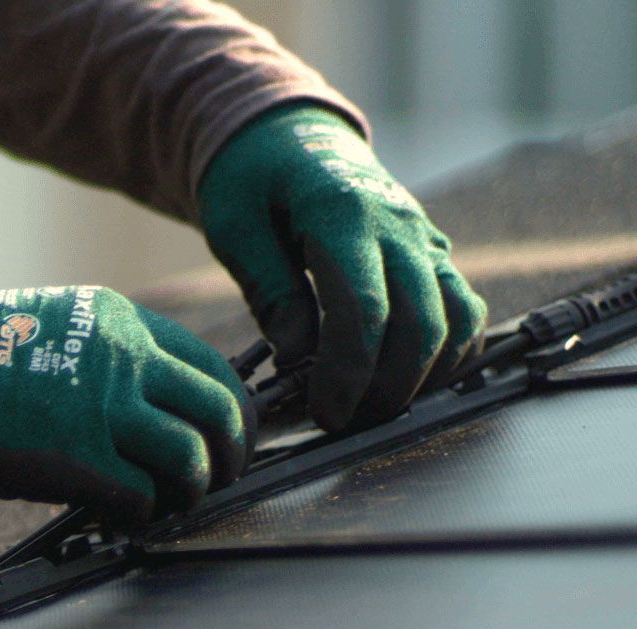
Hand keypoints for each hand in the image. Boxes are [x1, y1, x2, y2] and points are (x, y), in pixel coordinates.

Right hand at [0, 277, 251, 523]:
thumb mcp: (51, 323)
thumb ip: (103, 354)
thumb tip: (136, 401)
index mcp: (120, 322)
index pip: (211, 364)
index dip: (230, 408)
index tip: (223, 435)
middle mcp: (125, 360)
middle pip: (220, 410)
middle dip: (232, 452)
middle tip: (220, 476)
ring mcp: (105, 410)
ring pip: (192, 457)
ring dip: (191, 489)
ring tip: (171, 502)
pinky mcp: (79, 460)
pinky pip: (143, 496)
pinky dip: (144, 513)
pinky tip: (125, 516)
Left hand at [198, 105, 485, 430]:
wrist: (289, 135)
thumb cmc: (251, 179)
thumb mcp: (235, 226)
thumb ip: (270, 290)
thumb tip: (296, 356)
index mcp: (343, 216)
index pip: (365, 310)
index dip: (349, 372)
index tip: (324, 412)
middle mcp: (398, 227)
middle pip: (422, 324)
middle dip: (387, 388)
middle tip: (344, 422)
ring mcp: (423, 239)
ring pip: (457, 320)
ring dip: (423, 377)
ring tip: (372, 408)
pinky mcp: (432, 252)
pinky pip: (464, 308)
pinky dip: (449, 353)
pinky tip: (408, 381)